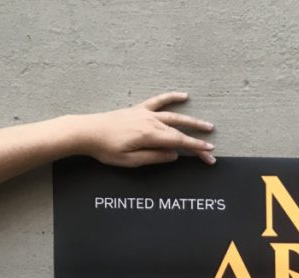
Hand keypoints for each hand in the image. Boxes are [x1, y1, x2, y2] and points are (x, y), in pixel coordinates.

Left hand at [73, 92, 215, 166]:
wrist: (86, 132)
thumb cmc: (106, 149)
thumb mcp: (131, 161)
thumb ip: (154, 157)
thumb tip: (173, 155)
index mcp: (150, 136)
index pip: (179, 143)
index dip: (196, 148)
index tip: (210, 154)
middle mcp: (151, 122)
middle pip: (180, 131)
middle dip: (198, 139)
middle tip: (211, 147)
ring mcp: (145, 114)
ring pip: (174, 116)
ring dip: (192, 121)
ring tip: (207, 125)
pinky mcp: (138, 110)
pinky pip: (158, 101)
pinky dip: (171, 97)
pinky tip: (184, 96)